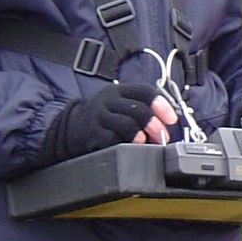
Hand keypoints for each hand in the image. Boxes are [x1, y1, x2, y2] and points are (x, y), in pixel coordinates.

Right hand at [38, 82, 177, 163]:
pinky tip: (129, 149)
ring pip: (126, 124)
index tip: (172, 118)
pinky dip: (123, 145)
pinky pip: (110, 139)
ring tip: (146, 143)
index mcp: (120, 91)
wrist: (69, 127)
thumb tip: (169, 124)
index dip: (162, 104)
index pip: (145, 91)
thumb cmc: (102, 117)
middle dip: (154, 125)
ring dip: (141, 135)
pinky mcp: (92, 134)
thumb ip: (140, 108)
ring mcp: (99, 117)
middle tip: (162, 137)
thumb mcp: (118, 105)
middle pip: (138, 109)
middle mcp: (109, 101)